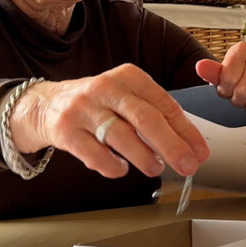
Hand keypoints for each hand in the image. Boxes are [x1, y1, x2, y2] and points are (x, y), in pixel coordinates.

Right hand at [7, 64, 209, 178]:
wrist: (45, 104)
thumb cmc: (97, 105)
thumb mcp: (126, 98)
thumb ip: (155, 117)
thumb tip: (190, 146)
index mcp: (128, 77)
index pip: (165, 104)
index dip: (186, 131)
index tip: (200, 152)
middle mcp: (106, 88)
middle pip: (146, 118)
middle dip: (172, 145)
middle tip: (188, 165)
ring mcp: (83, 109)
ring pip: (121, 135)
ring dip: (144, 156)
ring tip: (156, 168)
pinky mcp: (65, 130)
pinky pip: (94, 153)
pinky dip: (112, 165)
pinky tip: (120, 169)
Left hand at [195, 41, 245, 110]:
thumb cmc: (240, 75)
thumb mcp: (223, 73)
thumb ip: (212, 71)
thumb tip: (200, 66)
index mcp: (241, 49)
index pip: (228, 79)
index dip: (226, 90)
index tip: (227, 89)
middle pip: (244, 89)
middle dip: (240, 98)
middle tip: (240, 96)